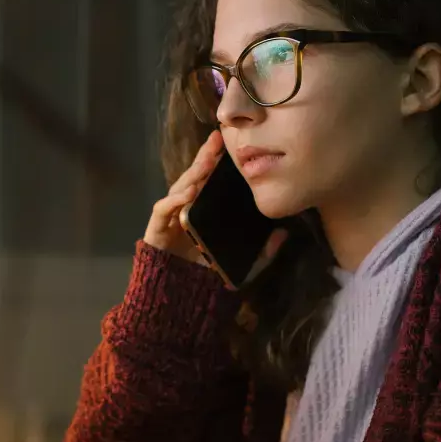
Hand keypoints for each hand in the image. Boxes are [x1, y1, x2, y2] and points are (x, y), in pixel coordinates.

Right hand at [143, 130, 288, 282]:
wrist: (179, 301)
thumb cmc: (207, 280)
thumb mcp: (243, 265)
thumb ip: (263, 252)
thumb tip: (284, 233)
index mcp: (204, 213)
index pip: (212, 183)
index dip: (219, 163)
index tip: (234, 146)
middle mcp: (186, 211)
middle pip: (195, 178)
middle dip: (206, 158)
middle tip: (218, 139)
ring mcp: (170, 218)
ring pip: (180, 188)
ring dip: (192, 174)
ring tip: (206, 162)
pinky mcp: (156, 229)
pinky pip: (163, 209)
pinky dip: (174, 200)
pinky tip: (187, 193)